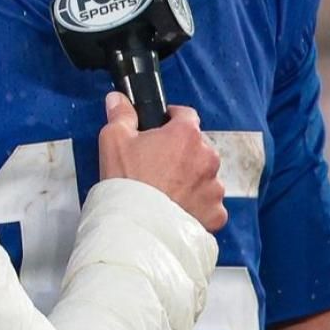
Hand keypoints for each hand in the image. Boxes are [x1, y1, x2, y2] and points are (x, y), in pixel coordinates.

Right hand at [98, 92, 226, 231]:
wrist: (137, 230)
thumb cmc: (127, 183)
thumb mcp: (113, 141)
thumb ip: (120, 115)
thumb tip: (118, 100)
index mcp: (186, 135)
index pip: (186, 115)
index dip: (172, 120)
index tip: (162, 129)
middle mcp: (207, 158)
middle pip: (197, 148)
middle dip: (182, 154)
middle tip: (158, 167)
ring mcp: (214, 188)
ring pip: (205, 177)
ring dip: (192, 181)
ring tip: (167, 193)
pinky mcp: (216, 214)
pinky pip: (210, 205)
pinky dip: (198, 207)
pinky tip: (177, 210)